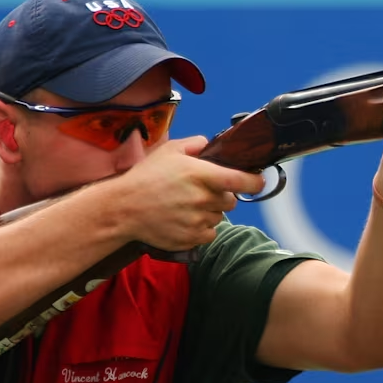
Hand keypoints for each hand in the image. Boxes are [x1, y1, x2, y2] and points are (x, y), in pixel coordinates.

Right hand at [108, 136, 265, 249]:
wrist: (123, 208)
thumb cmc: (145, 177)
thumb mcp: (168, 151)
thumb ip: (194, 144)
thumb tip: (210, 144)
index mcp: (201, 174)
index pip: (240, 180)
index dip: (255, 182)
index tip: (259, 181)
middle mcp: (202, 198)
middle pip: (231, 201)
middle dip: (221, 196)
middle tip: (201, 193)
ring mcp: (197, 220)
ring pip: (219, 218)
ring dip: (210, 212)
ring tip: (187, 206)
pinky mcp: (191, 238)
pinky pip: (209, 234)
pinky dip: (202, 228)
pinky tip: (185, 220)